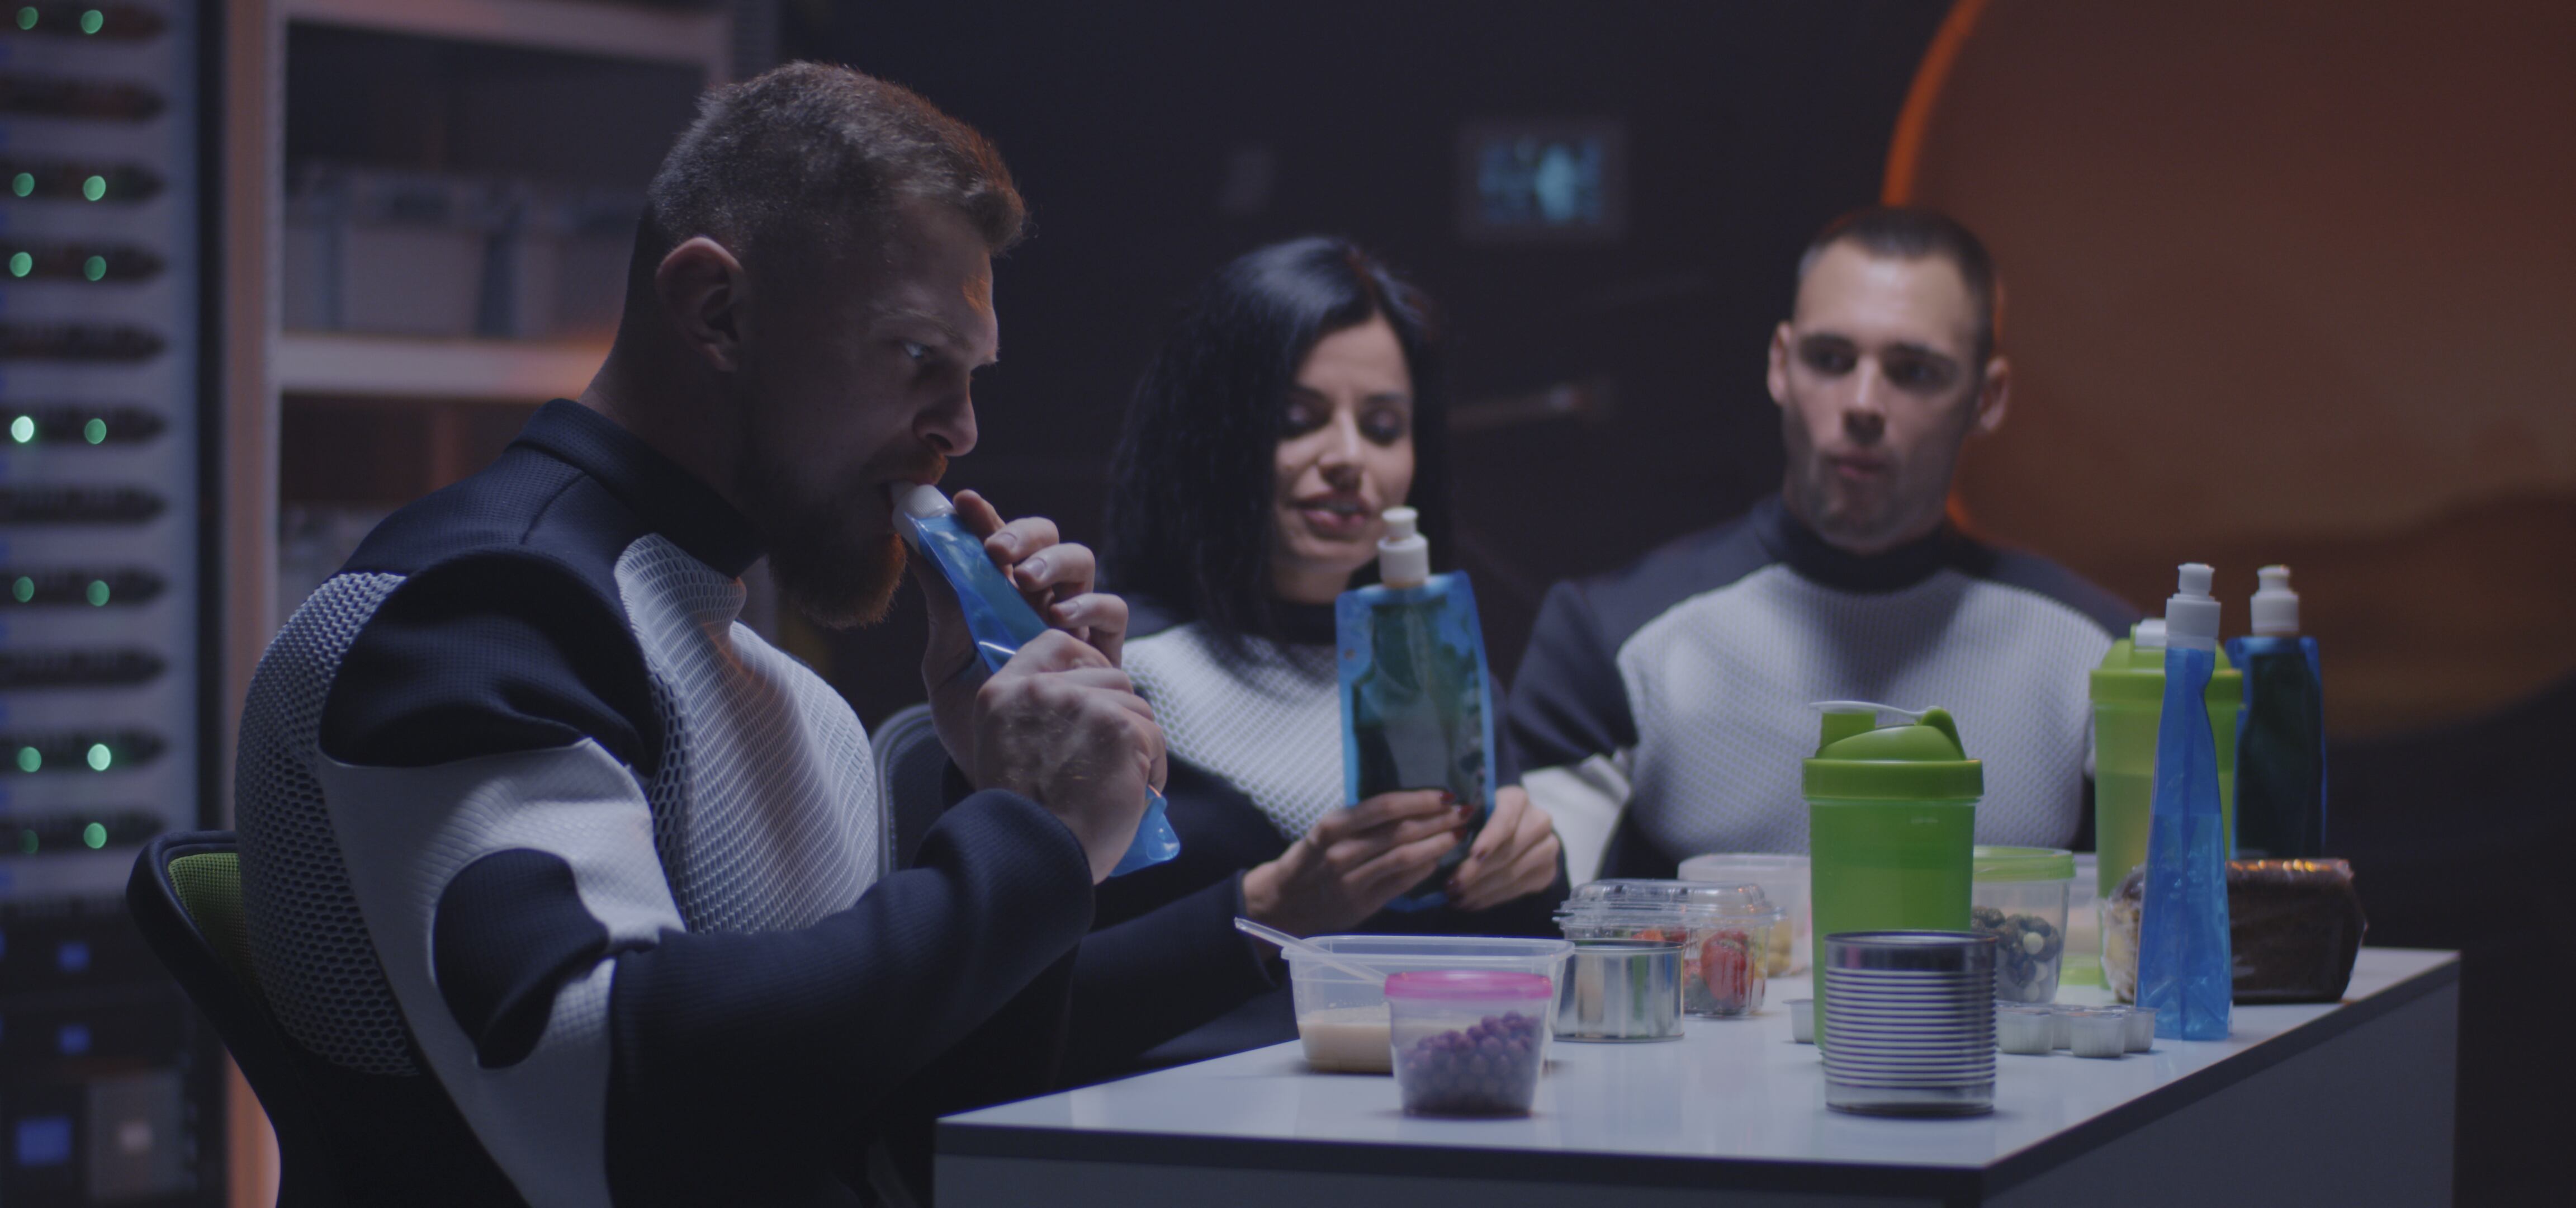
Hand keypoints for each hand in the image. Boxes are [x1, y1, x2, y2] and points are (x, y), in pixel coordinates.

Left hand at [919, 490, 1130, 770]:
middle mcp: (1038, 603)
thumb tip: (916, 545)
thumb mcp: (947, 664)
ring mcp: (1074, 625)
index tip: (963, 503)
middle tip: (997, 552)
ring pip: (1081, 562)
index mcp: (997, 599)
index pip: (994, 545)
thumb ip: (943, 606)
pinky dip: (1089, 603)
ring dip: (1054, 560)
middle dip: (1024, 535)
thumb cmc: (975, 724)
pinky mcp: (1104, 653)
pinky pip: (1111, 610)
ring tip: (1027, 579)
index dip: (983, 518)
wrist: (1006, 781)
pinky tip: (1061, 617)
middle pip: (1045, 541)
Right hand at [969, 630, 1165, 882]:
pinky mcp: (1118, 726)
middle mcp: (1039, 690)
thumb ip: (1038, 714)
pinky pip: (1153, 735)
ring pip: (1136, 705)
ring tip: (1119, 781)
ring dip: (1138, 744)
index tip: (1096, 701)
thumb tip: (1092, 695)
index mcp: (1003, 693)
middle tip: (1106, 760)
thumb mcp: (1008, 748)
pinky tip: (1135, 792)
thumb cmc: (1025, 817)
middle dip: (1118, 715)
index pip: (1056, 644)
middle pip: (1109, 677)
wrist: (1033, 855)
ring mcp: (1080, 704)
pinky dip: (1154, 767)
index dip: (1087, 665)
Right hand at [1242, 790, 1467, 936]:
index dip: (1418, 800)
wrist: (1284, 902)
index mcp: (1333, 826)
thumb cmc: (1311, 859)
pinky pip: (1400, 883)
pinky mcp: (1362, 903)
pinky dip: (1423, 869)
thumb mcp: (1328, 832)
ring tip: (1459, 833)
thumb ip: (1362, 821)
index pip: (1383, 807)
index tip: (1445, 793)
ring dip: (1437, 844)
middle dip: (1437, 819)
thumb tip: (1411, 804)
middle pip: (1399, 831)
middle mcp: (1341, 852)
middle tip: (1464, 810)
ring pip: (1404, 857)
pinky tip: (1439, 860)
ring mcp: (1352, 880)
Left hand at [1446, 786, 1561, 910]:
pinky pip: (1517, 889)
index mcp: (1516, 799)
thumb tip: (1444, 846)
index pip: (1505, 818)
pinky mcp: (1547, 872)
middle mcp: (1538, 821)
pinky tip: (1471, 903)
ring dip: (1480, 890)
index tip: (1474, 854)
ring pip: (1511, 874)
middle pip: (1507, 851)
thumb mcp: (1472, 815)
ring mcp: (1547, 848)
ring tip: (1456, 898)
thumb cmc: (1482, 820)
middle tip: (1451, 886)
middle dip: (1476, 872)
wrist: (1516, 833)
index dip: (1491, 837)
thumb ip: (1462, 824)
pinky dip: (1490, 898)